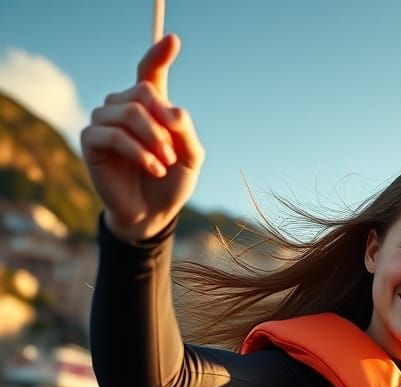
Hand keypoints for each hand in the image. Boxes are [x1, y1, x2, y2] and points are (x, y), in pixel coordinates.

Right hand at [80, 34, 203, 242]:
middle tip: (174, 153)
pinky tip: (154, 168)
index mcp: (150, 108)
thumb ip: (186, 131)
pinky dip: (139, 152)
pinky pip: (114, 134)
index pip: (150, 73)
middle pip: (143, 92)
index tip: (173, 41)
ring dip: (153, 139)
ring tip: (165, 163)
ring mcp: (104, 121)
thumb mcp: (191, 158)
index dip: (158, 55)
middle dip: (164, 123)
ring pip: (129, 112)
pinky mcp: (91, 140)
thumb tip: (171, 108)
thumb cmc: (171, 183)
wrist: (153, 214)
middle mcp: (124, 107)